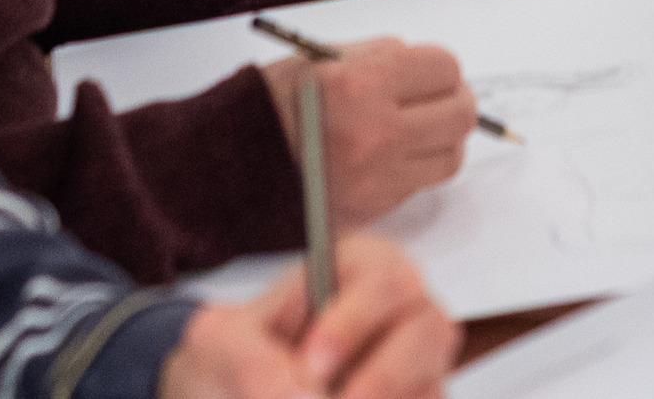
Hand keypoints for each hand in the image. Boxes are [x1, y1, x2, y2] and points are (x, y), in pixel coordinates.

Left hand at [170, 235, 455, 398]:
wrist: (232, 392)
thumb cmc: (235, 354)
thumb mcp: (220, 346)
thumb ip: (250, 362)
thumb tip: (295, 393)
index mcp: (361, 267)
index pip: (384, 280)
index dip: (353, 324)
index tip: (312, 365)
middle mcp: (402, 310)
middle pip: (432, 329)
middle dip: (381, 378)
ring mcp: (419, 362)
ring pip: (431, 384)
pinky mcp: (420, 398)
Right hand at [259, 40, 480, 229]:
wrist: (226, 166)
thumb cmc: (268, 107)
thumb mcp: (320, 59)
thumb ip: (378, 59)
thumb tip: (421, 67)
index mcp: (363, 79)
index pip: (444, 68)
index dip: (440, 70)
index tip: (431, 73)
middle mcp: (378, 128)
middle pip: (461, 114)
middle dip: (454, 103)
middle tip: (436, 101)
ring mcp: (378, 173)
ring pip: (451, 156)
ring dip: (441, 141)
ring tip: (417, 133)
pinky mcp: (373, 207)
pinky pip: (420, 185)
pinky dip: (415, 171)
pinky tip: (391, 159)